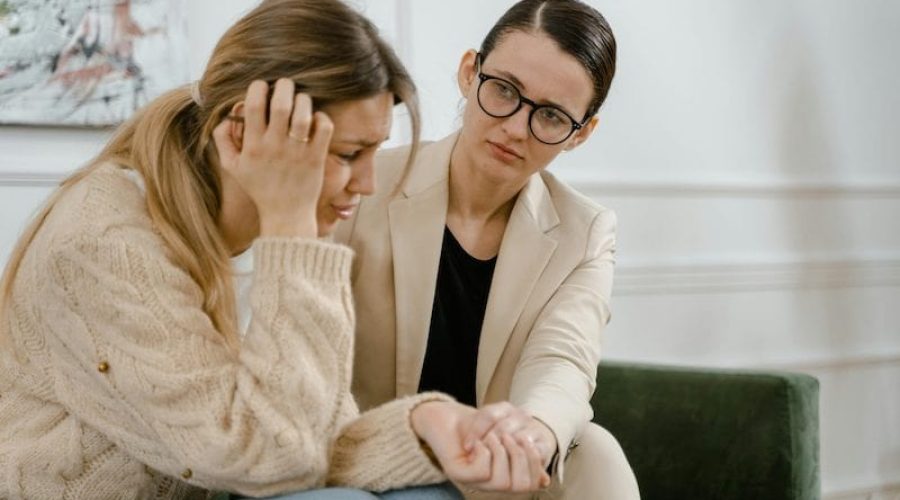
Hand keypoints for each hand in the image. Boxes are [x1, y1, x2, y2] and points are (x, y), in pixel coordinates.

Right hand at [212, 78, 333, 237]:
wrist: (285, 215)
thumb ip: (223, 140)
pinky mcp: (316, 158)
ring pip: (303, 114)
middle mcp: (275, 147)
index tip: (262, 86)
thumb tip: (226, 117)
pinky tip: (315, 120)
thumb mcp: (233, 167)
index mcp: (253, 146)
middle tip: (286, 85)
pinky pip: (323, 129)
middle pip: (281, 105)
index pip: (253, 106)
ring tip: (301, 100)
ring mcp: (297, 152)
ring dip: (303, 100)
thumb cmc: (259, 188)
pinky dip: (321, 118)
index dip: (258, 88)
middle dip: (284, 87)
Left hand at [411, 401, 549, 492]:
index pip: (535, 483)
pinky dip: (483, 450)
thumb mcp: (507, 426)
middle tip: (506, 435)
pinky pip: (482, 471)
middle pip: (523, 485)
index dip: (535, 460)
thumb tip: (545, 479)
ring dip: (500, 451)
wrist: (444, 414)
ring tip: (491, 436)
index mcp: (506, 474)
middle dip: (519, 455)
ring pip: (502, 481)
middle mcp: (492, 482)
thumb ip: (526, 449)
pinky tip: (474, 443)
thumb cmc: (478, 420)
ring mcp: (475, 481)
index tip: (526, 437)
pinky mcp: (458, 474)